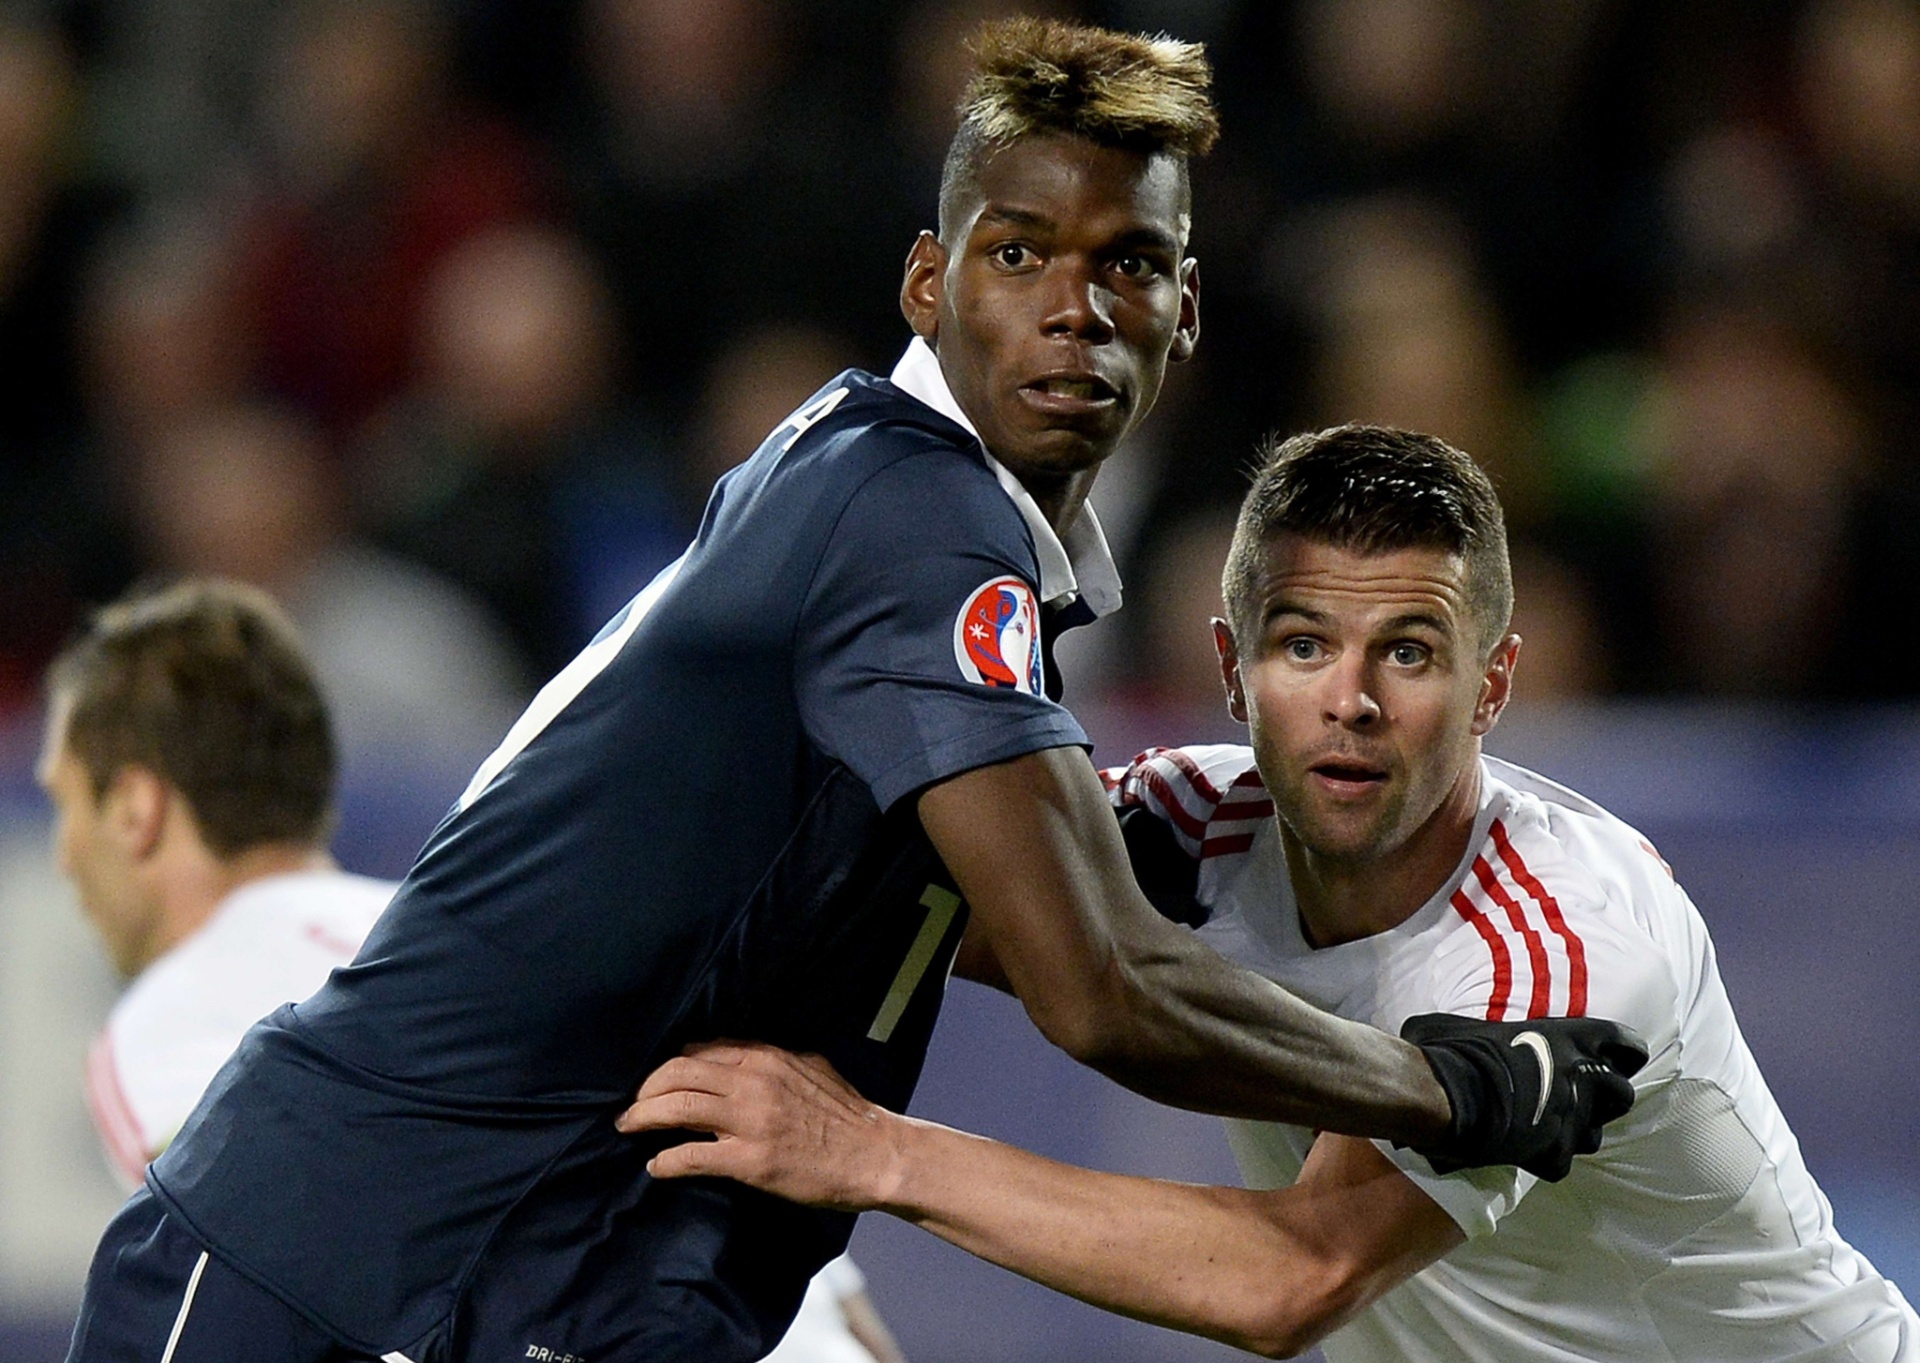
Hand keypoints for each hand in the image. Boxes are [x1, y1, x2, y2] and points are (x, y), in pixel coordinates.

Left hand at [616, 1042, 903, 1210]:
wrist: (876, 1155)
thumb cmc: (847, 1115)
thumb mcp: (810, 1068)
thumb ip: (773, 1059)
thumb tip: (739, 1055)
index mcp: (767, 1057)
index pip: (701, 1049)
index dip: (670, 1065)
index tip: (658, 1081)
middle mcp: (754, 1082)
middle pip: (679, 1072)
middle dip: (646, 1089)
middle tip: (632, 1106)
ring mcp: (751, 1121)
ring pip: (678, 1107)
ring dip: (644, 1117)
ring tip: (629, 1127)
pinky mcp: (751, 1161)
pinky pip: (692, 1155)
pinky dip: (666, 1161)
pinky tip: (656, 1166)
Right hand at [1398, 1013, 1648, 1181]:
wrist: (1442, 1096)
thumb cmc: (1450, 1051)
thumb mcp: (1459, 1023)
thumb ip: (1476, 1027)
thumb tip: (1447, 1031)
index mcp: (1567, 1037)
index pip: (1627, 1044)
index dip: (1622, 1055)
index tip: (1612, 1060)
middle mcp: (1581, 1078)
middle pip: (1623, 1095)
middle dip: (1605, 1101)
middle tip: (1577, 1101)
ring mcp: (1571, 1120)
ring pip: (1595, 1137)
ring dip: (1574, 1134)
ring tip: (1546, 1131)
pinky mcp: (1555, 1155)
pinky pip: (1558, 1163)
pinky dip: (1542, 1161)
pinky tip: (1518, 1153)